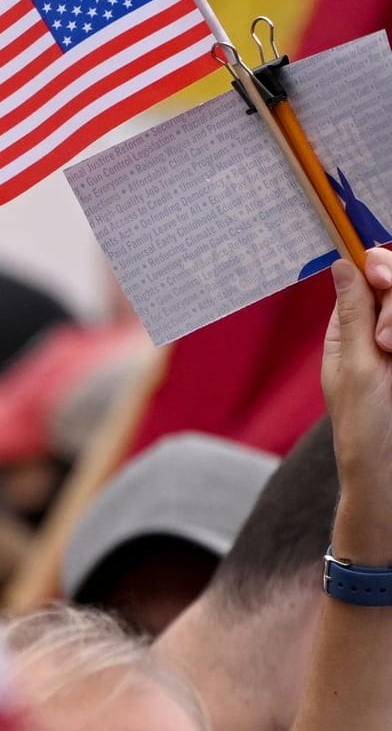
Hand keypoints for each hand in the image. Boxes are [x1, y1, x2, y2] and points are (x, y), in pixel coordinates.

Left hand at [323, 252, 391, 561]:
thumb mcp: (355, 365)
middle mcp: (380, 328)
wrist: (388, 467)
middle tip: (386, 341)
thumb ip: (356, 314)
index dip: (380, 266)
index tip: (381, 276)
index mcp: (349, 328)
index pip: (369, 275)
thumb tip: (343, 263)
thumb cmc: (363, 424)